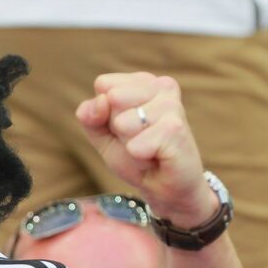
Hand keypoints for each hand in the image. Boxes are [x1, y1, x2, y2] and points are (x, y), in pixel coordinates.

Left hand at [76, 73, 217, 226]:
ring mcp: (171, 105)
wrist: (164, 187)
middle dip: (116, 127)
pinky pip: (135, 144)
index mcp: (144, 81)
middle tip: (137, 139)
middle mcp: (162, 86)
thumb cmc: (135, 156)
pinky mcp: (176, 129)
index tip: (124, 127)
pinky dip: (138, 156)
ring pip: (123, 122)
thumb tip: (101, 101)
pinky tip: (156, 156)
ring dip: (129, 143)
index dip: (104, 113)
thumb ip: (90, 115)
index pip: (103, 84)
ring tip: (147, 148)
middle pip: (112, 98)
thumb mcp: (103, 134)